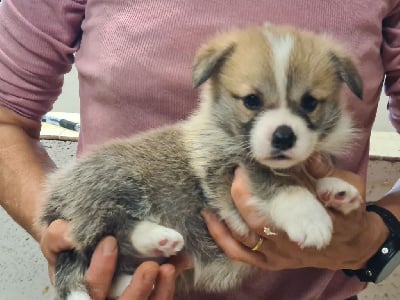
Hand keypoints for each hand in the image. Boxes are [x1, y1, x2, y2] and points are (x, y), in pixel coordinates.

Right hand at [40, 220, 190, 298]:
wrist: (84, 239)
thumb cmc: (70, 243)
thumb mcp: (57, 238)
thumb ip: (59, 237)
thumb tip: (72, 234)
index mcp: (79, 293)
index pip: (89, 290)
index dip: (100, 271)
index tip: (110, 242)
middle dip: (137, 290)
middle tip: (150, 266)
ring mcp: (125, 297)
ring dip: (160, 291)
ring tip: (169, 268)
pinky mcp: (145, 294)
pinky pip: (159, 298)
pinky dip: (170, 284)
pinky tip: (180, 264)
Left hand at [202, 154, 388, 270]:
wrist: (349, 245)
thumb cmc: (348, 216)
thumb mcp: (349, 193)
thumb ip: (330, 176)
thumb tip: (309, 155)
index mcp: (310, 231)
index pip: (276, 214)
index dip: (255, 194)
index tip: (244, 169)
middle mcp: (289, 248)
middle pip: (255, 225)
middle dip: (240, 198)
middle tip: (233, 173)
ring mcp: (276, 257)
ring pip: (242, 242)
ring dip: (224, 220)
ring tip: (212, 196)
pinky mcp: (268, 261)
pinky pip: (239, 253)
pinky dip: (222, 238)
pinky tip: (210, 219)